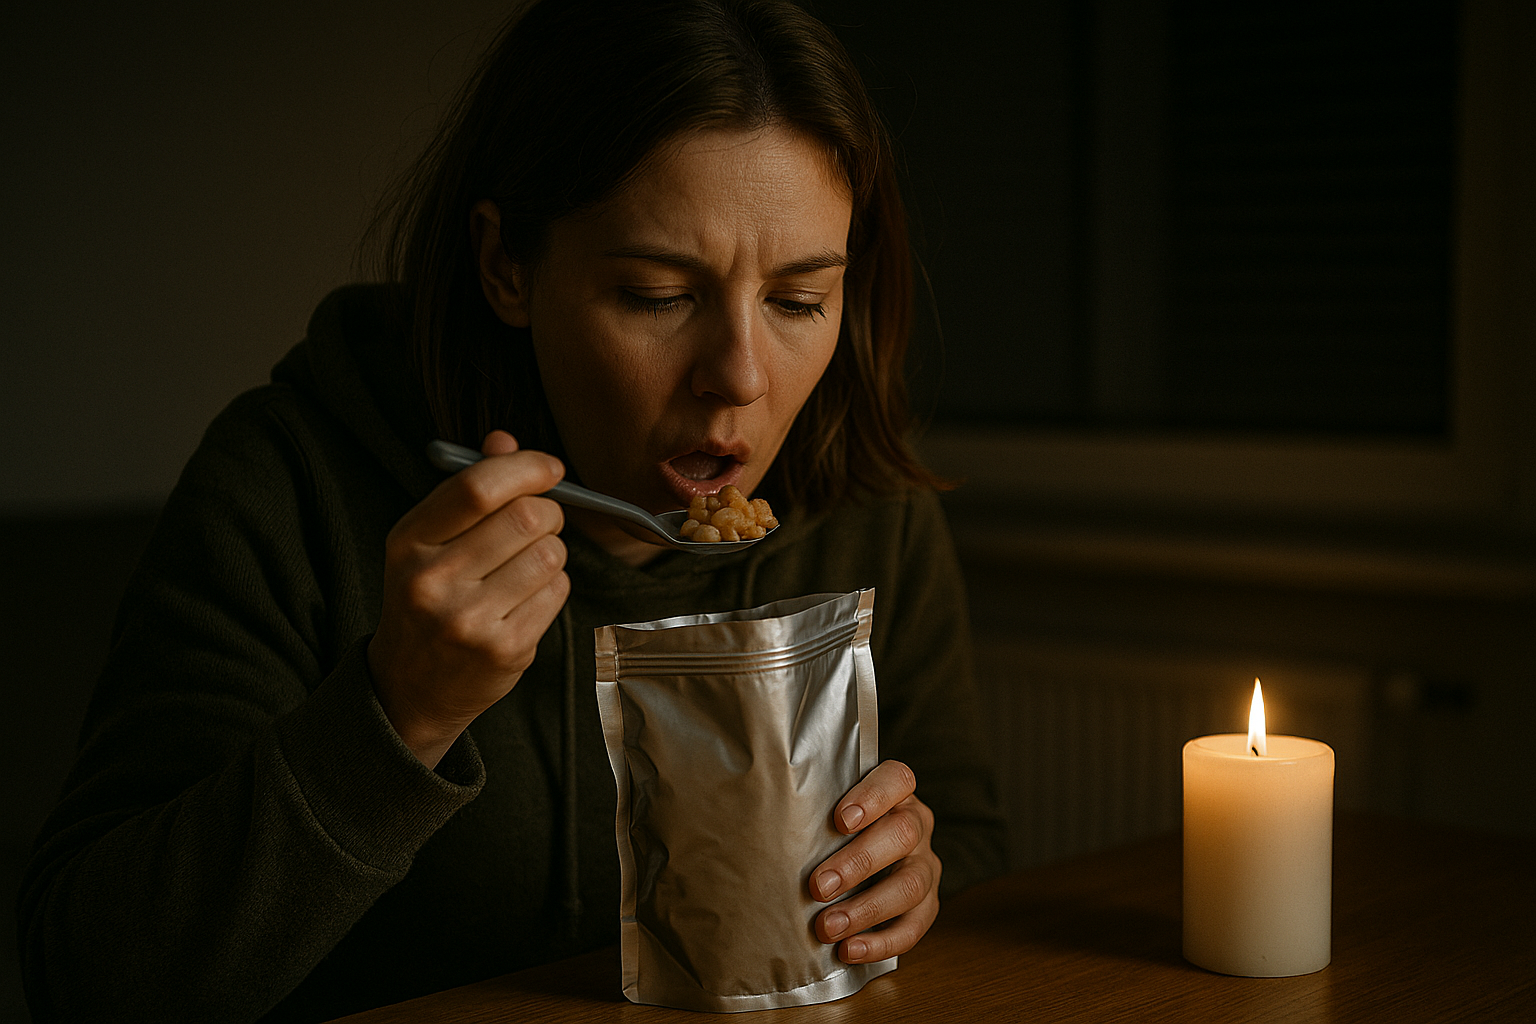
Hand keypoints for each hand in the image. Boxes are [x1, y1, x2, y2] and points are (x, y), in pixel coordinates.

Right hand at [368, 431, 569, 767]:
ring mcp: (468, 620)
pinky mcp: (504, 650)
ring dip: (552, 551)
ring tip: (528, 564)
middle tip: (541, 522)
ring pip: (550, 554)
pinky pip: (557, 592)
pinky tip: (527, 598)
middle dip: (548, 512)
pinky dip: (554, 586)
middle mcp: (432, 581)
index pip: (478, 488)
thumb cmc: (427, 599)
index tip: (550, 467)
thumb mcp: (427, 542)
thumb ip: (467, 489)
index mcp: (408, 543)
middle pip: (526, 517)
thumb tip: (505, 440)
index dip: (526, 467)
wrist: (410, 686)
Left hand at [810, 760, 940, 963]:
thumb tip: (743, 811)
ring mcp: (925, 864)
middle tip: (819, 886)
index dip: (873, 797)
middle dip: (858, 862)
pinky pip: (915, 926)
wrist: (857, 862)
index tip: (841, 820)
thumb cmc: (831, 830)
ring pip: (910, 884)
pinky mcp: (926, 904)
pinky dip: (882, 942)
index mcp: (896, 793)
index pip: (896, 780)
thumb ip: (803, 807)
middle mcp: (915, 825)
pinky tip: (850, 949)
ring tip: (828, 927)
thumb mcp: (824, 810)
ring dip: (867, 909)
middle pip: (902, 834)